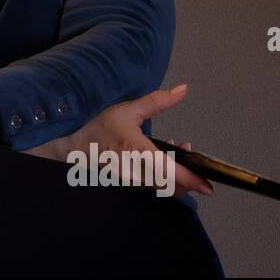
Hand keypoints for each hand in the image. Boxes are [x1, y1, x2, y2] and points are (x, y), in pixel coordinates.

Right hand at [22, 84, 213, 198]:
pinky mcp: (129, 185)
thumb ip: (157, 101)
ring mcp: (131, 181)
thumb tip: (183, 90)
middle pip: (171, 186)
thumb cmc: (98, 129)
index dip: (191, 180)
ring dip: (176, 176)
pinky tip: (160, 160)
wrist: (73, 147)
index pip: (169, 171)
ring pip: (163, 188)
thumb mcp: (127, 110)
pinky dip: (163, 178)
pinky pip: (152, 187)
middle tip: (188, 153)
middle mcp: (134, 170)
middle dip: (187, 176)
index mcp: (135, 150)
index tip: (207, 186)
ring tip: (176, 152)